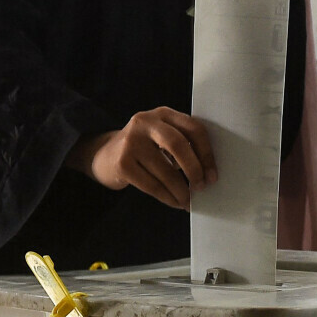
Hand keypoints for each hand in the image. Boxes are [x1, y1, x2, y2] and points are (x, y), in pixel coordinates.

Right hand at [67, 108, 216, 209]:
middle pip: (178, 144)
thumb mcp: (161, 137)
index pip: (192, 128)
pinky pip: (152, 185)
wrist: (103, 155)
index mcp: (163, 114)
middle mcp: (145, 122)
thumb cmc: (143, 149)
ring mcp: (131, 142)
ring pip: (165, 170)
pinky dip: (167, 197)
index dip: (206, 153)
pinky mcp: (122, 163)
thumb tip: (207, 173)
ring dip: (181, 191)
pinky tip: (174, 202)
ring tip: (188, 201)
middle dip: (194, 169)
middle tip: (201, 187)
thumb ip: (182, 145)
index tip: (213, 174)